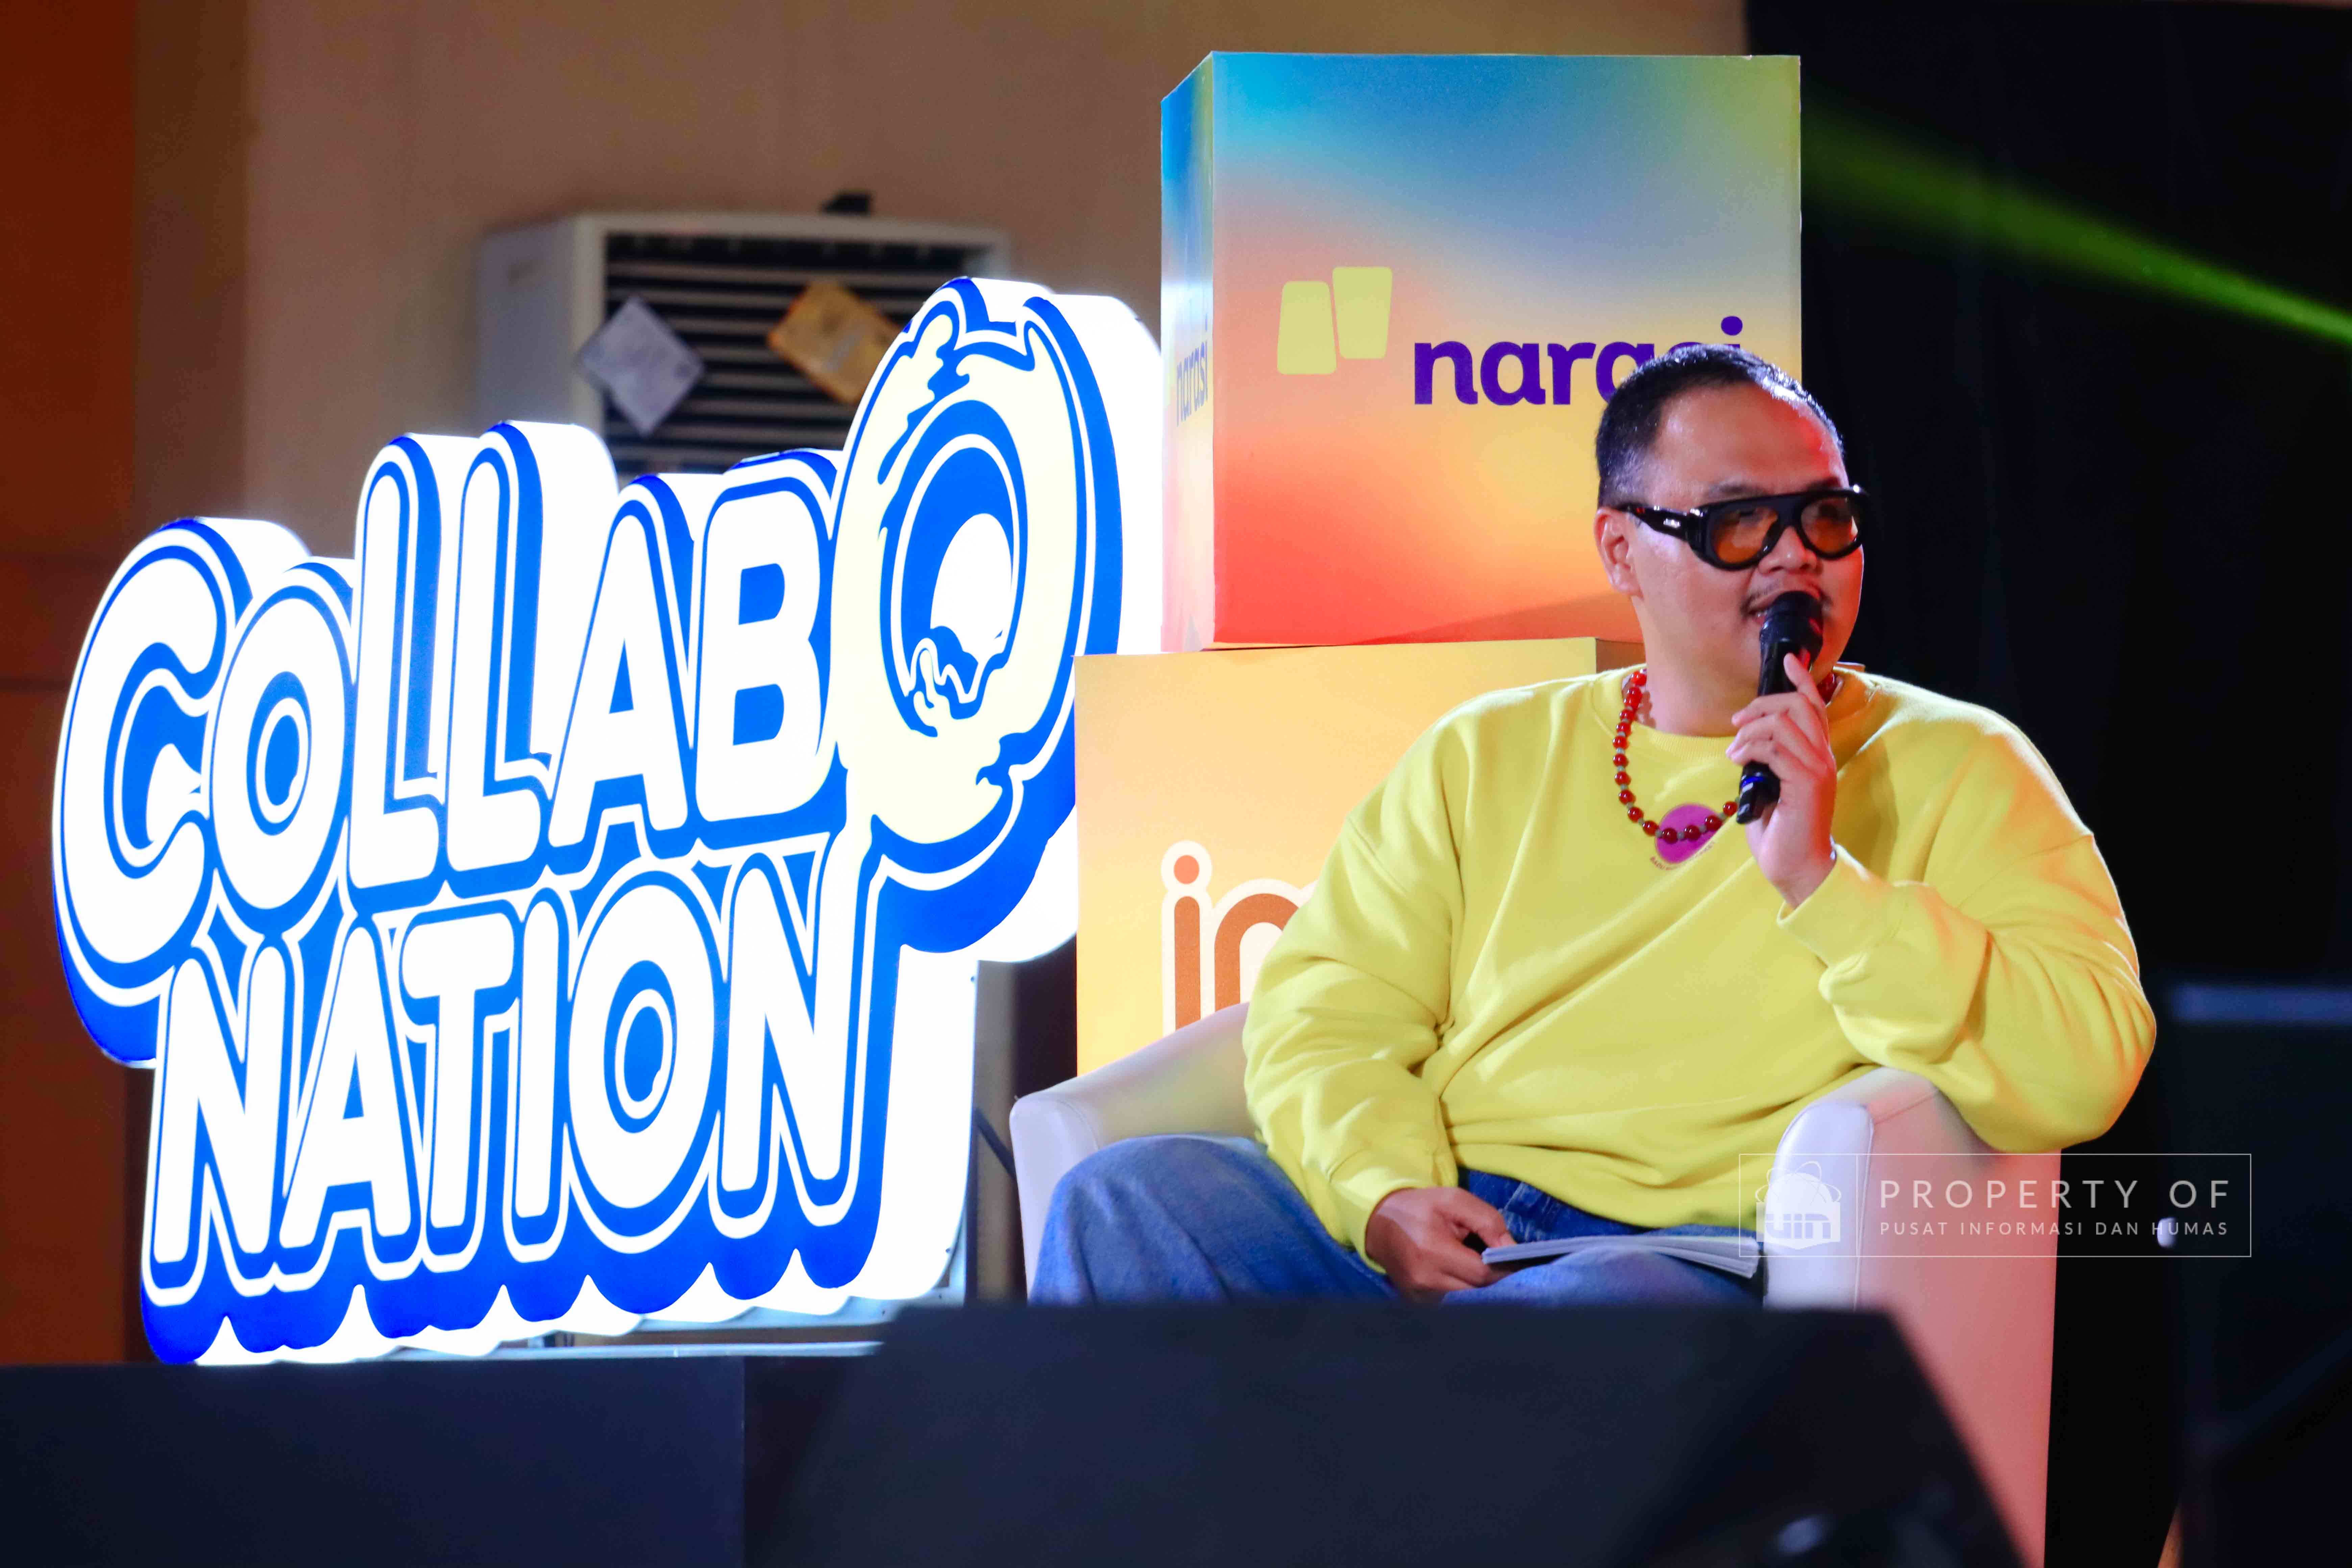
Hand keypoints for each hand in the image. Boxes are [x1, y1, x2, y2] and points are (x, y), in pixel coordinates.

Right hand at [1364, 1186, 1512, 1300]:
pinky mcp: (1416, 1303)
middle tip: (1503, 1264)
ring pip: (1467, 1302)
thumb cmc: (1420, 1208)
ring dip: (1480, 1289)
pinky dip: (1463, 1293)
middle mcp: (1424, 1280)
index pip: (1482, 1274)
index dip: (1505, 1269)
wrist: (1379, 1222)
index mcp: (1433, 1252)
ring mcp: (1418, 1296)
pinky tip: (1464, 1276)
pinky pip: (1452, 1305)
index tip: (1518, 1261)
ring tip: (1482, 1269)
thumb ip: (1488, 1222)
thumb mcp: (1455, 1200)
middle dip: (1494, 1280)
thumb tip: (1513, 1250)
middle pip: (1477, 1293)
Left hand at [1727, 652, 1837, 907]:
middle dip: (1763, 704)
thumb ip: (1767, 760)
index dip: (1802, 679)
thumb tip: (1747, 742)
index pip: (1816, 707)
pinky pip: (1776, 749)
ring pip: (1785, 723)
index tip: (1789, 658)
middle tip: (1737, 721)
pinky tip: (1738, 761)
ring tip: (1735, 751)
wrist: (1796, 868)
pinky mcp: (1806, 784)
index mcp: (1817, 756)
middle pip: (1800, 706)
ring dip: (1751, 730)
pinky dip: (1751, 748)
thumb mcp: (1770, 786)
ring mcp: (1817, 770)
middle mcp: (1822, 758)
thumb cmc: (1780, 831)